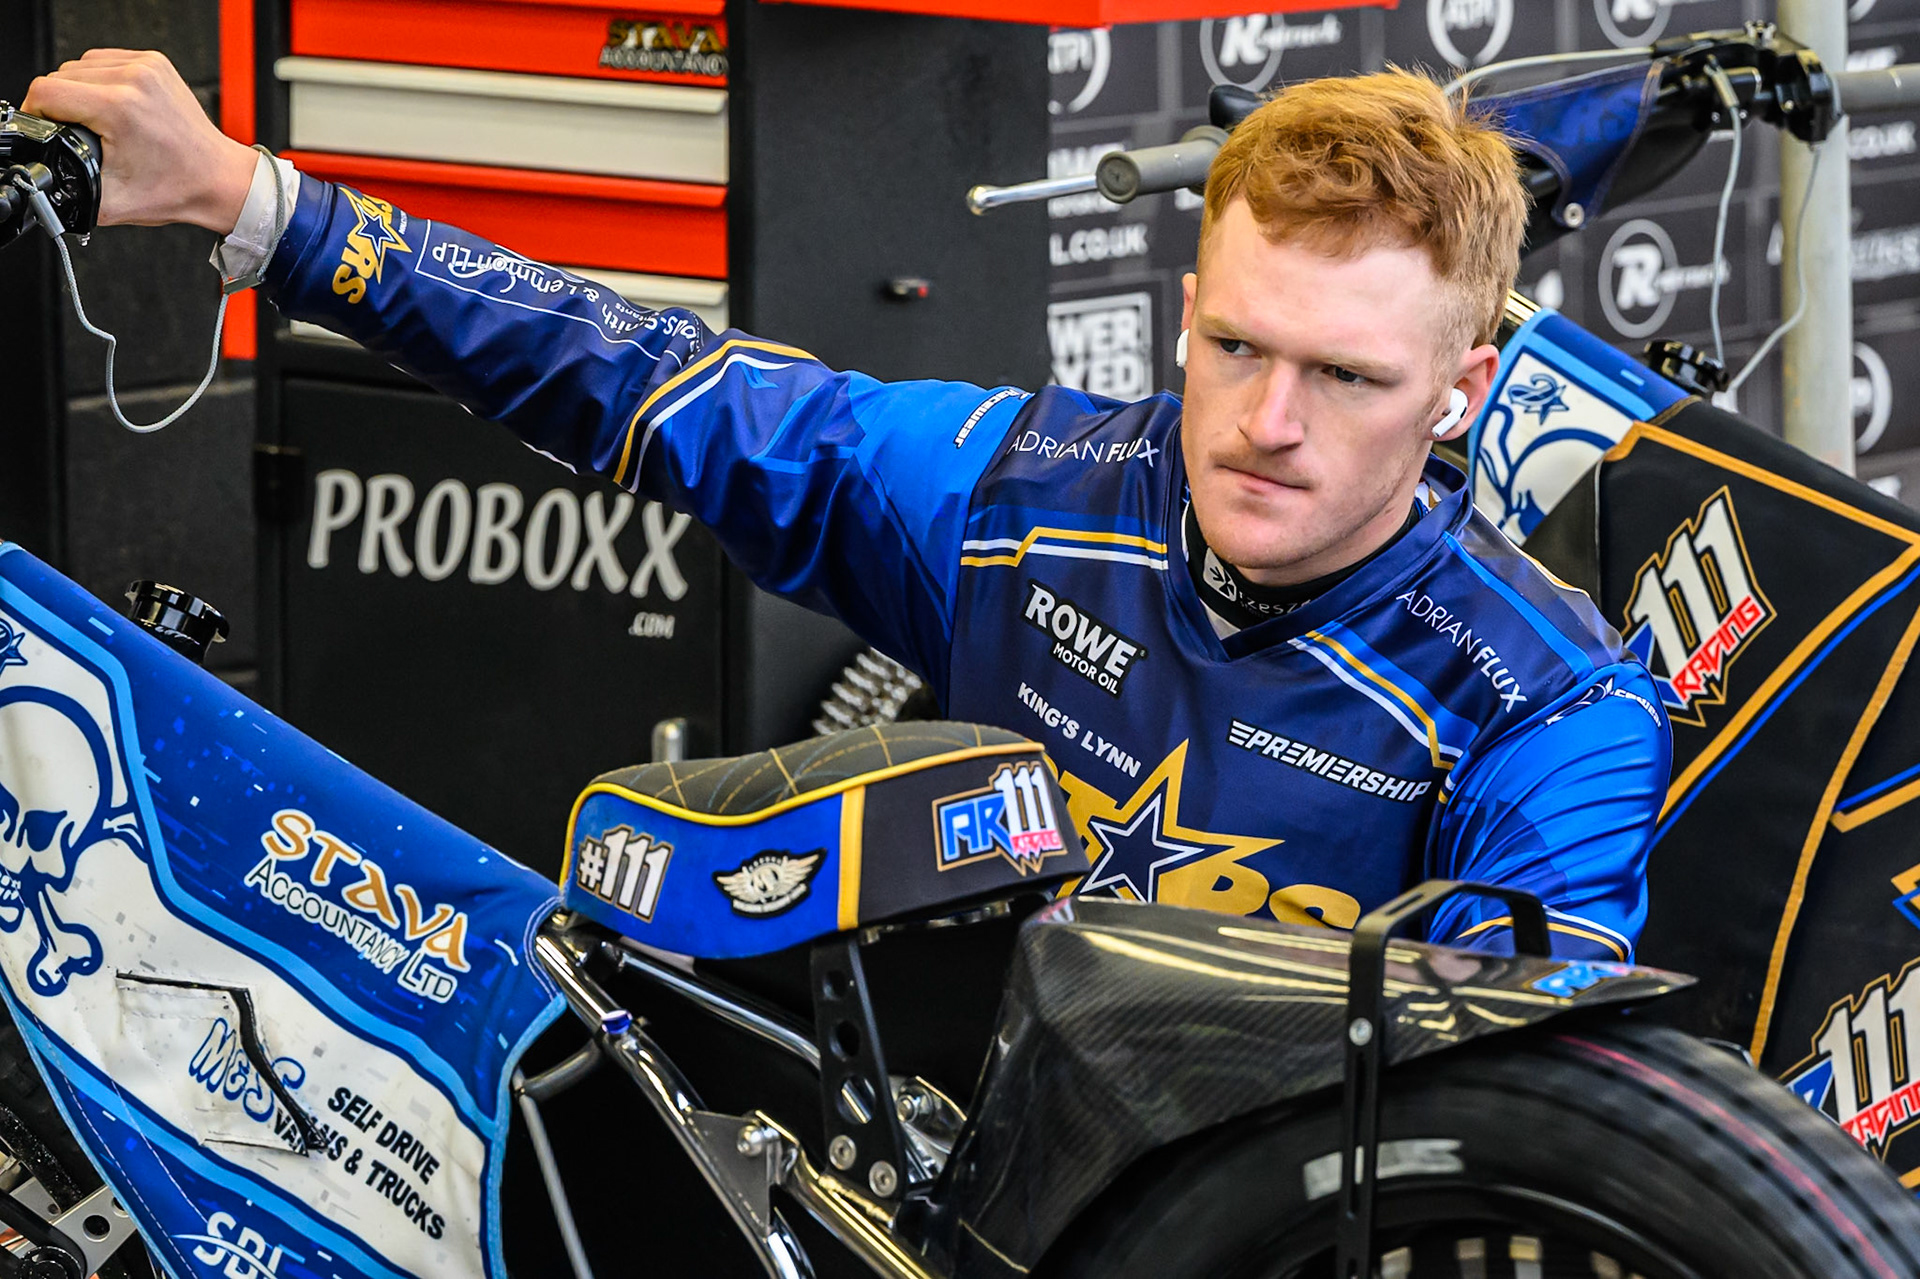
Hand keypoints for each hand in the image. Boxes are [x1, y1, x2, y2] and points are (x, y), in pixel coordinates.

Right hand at [21, 49, 258, 233]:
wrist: (219, 179)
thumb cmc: (180, 189)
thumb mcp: (111, 202)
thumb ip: (69, 188)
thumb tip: (47, 178)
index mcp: (119, 107)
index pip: (46, 92)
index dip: (38, 114)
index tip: (47, 130)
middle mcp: (134, 79)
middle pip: (60, 77)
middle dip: (61, 107)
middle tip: (80, 135)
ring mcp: (147, 67)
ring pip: (80, 67)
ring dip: (79, 93)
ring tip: (100, 123)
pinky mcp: (154, 63)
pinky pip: (104, 62)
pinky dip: (100, 82)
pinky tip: (113, 107)